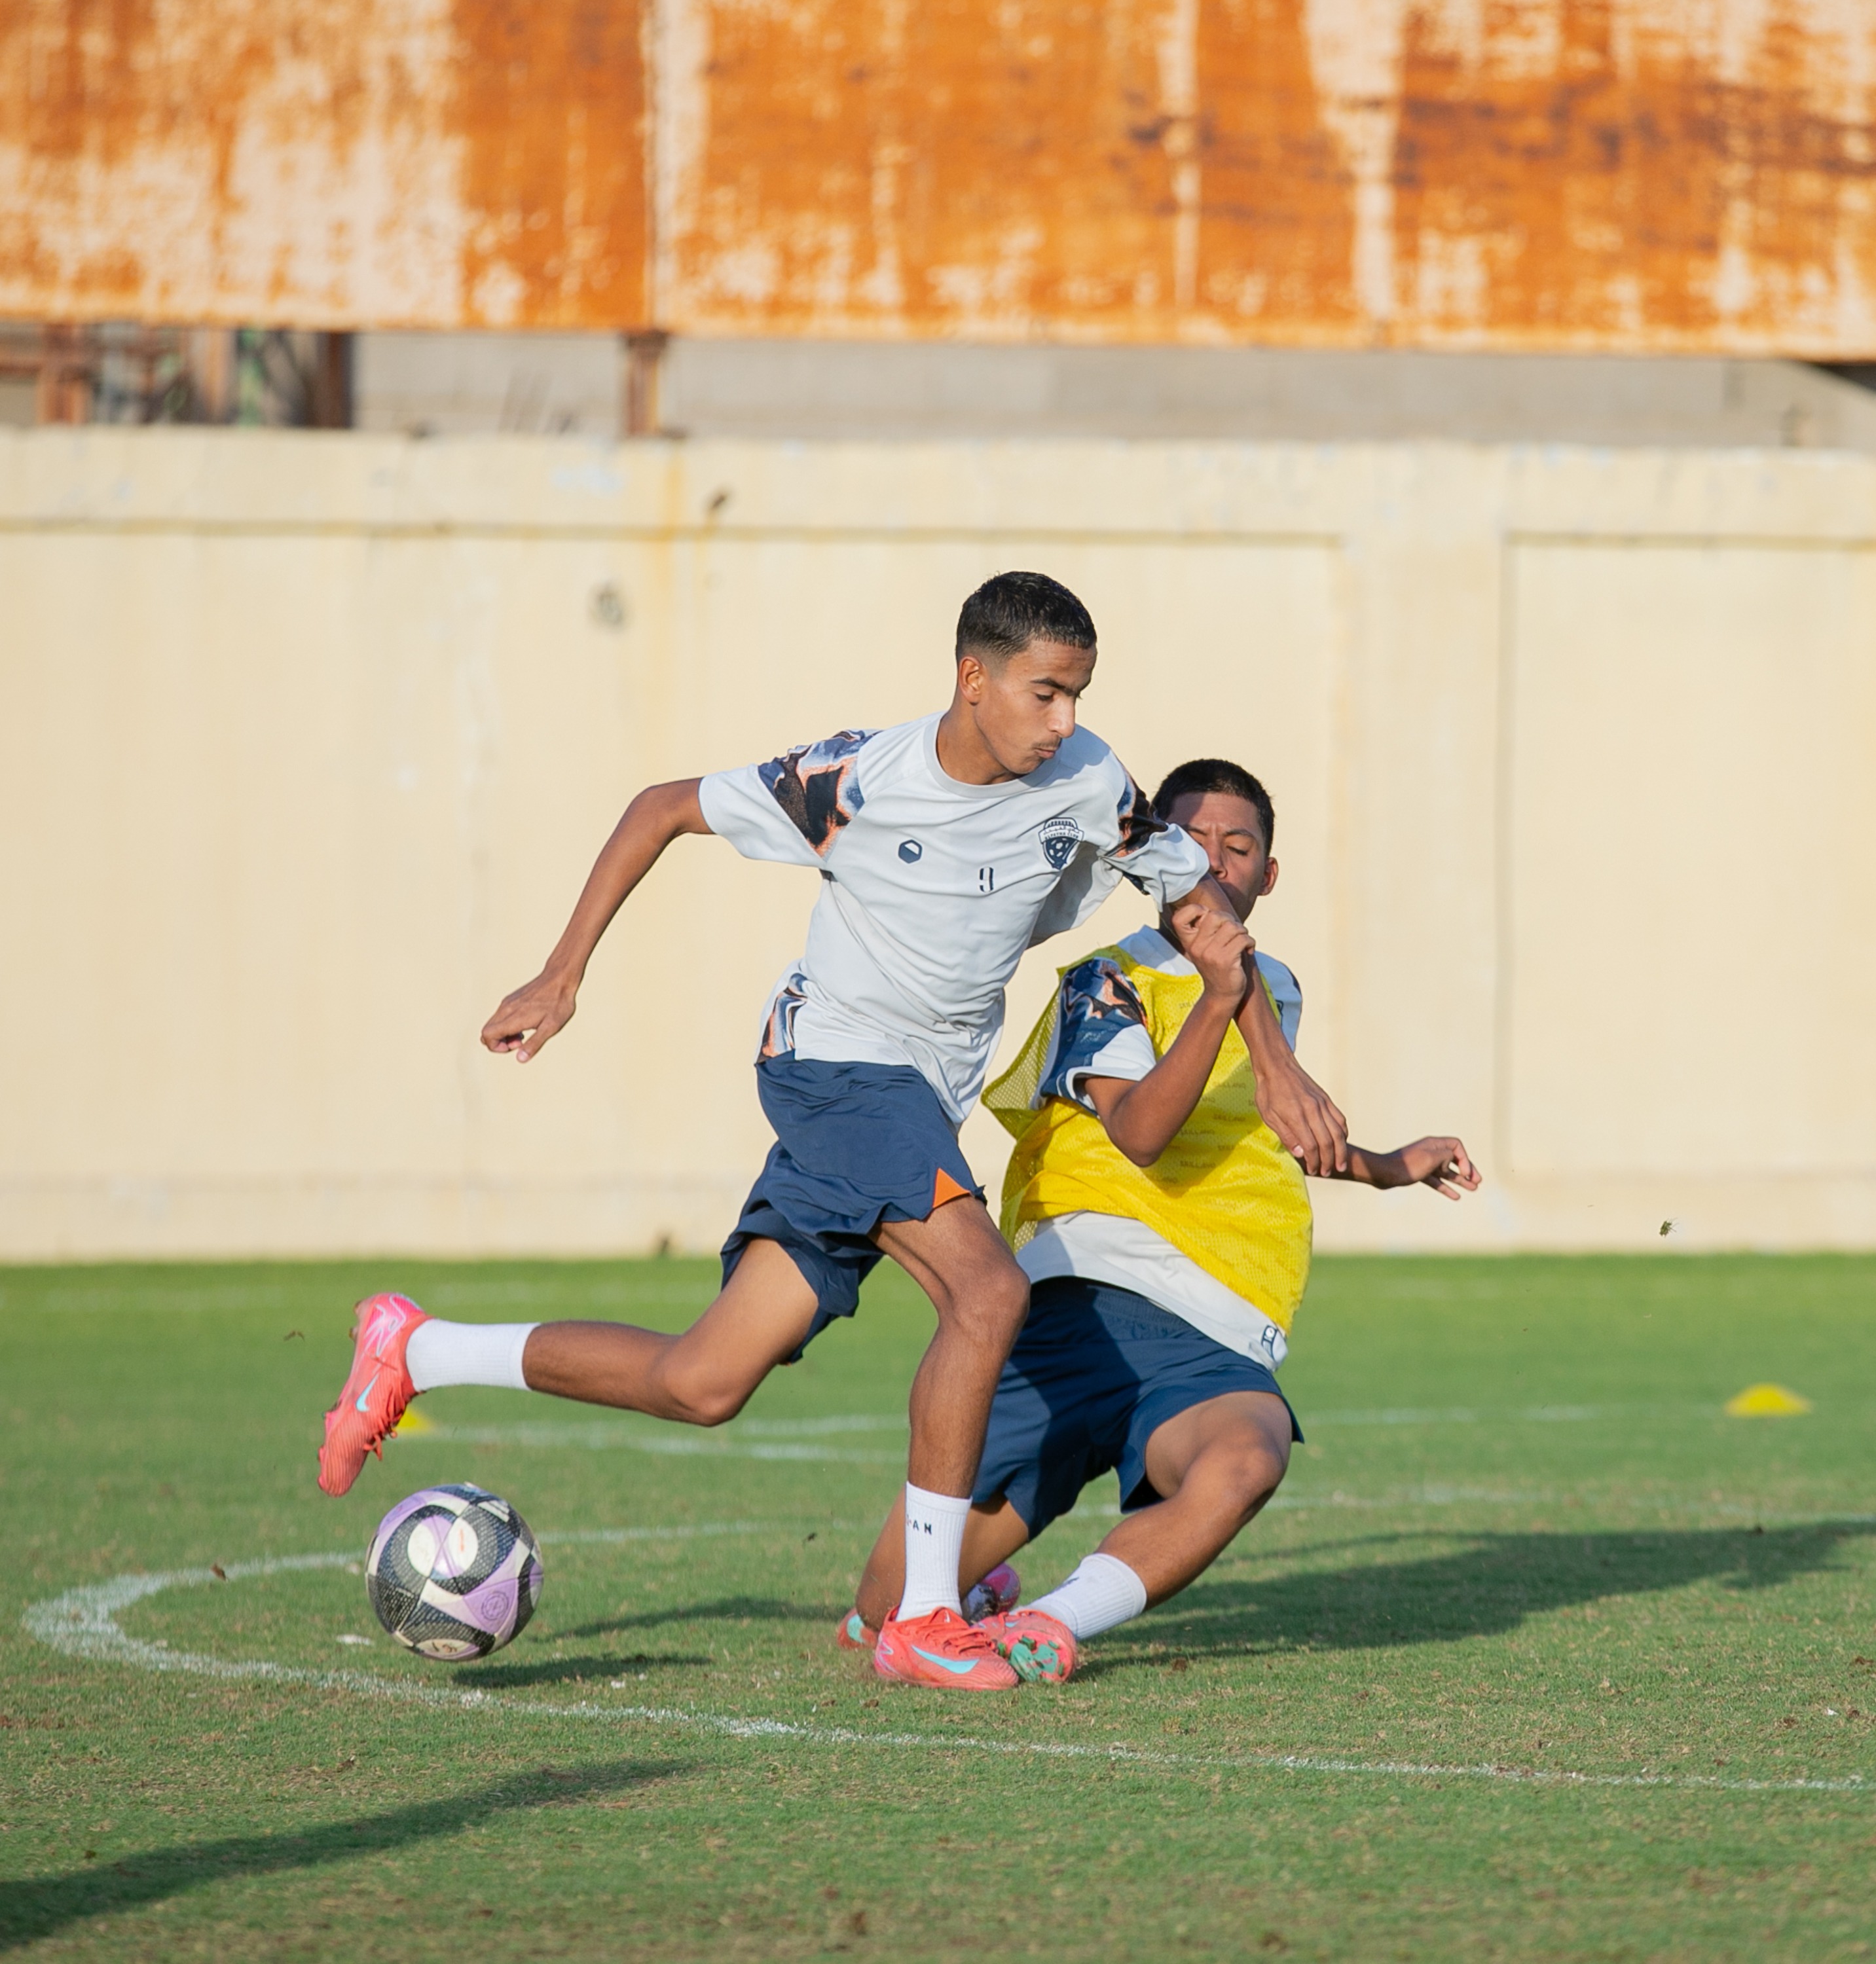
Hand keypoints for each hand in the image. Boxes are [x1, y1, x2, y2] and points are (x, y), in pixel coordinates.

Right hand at [481, 969, 578, 1061]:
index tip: (516, 1046)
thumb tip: (520, 1059)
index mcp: (513, 1018)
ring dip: (503, 1034)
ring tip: (524, 1034)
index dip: (496, 1047)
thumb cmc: (558, 1004)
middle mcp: (505, 1009)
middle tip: (520, 1042)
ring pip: (492, 1024)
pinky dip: (506, 1026)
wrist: (560, 978)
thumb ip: (534, 1044)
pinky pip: (499, 1016)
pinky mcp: (511, 999)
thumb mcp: (551, 1028)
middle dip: (498, 1043)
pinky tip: (525, 1024)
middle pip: (486, 1031)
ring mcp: (507, 1003)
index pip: (487, 1036)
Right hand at [1168, 899, 1253, 1002]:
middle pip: (1215, 916)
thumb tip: (1219, 911)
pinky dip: (1250, 942)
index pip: (1179, 918)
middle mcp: (1196, 947)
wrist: (1222, 994)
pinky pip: (1243, 939)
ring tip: (1242, 942)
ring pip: (1232, 926)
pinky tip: (1248, 950)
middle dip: (1230, 920)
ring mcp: (1210, 954)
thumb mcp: (1206, 947)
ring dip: (1243, 932)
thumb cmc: (1218, 966)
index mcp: (1189, 942)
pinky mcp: (1225, 960)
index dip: (1194, 910)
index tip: (1208, 918)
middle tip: (1234, 932)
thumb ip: (1208, 930)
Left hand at [1256, 1048, 1349, 1175]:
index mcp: (1296, 1116)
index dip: (1313, 1161)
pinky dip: (1343, 1133)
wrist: (1277, 1066)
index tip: (1312, 1170)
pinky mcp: (1326, 1099)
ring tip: (1340, 1164)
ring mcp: (1322, 1104)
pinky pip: (1340, 1119)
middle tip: (1327, 1172)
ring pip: (1338, 1132)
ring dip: (1341, 1151)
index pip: (1311, 1146)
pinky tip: (1341, 1142)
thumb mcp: (1269, 1116)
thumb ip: (1286, 1136)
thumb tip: (1301, 1154)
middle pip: (1328, 1142)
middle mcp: (1313, 1110)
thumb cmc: (1268, 1092)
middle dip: (1329, 1161)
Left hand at [1393, 1136, 1479, 1199]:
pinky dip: (1446, 1188)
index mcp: (1434, 1144)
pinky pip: (1437, 1181)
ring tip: (1474, 1189)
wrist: (1383, 1173)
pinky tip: (1456, 1197)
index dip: (1464, 1159)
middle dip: (1467, 1170)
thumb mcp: (1431, 1158)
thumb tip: (1451, 1160)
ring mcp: (1425, 1164)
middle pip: (1454, 1159)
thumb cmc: (1407, 1165)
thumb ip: (1447, 1156)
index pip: (1456, 1146)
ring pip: (1447, 1172)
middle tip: (1478, 1182)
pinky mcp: (1419, 1174)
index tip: (1464, 1172)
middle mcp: (1431, 1152)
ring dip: (1460, 1180)